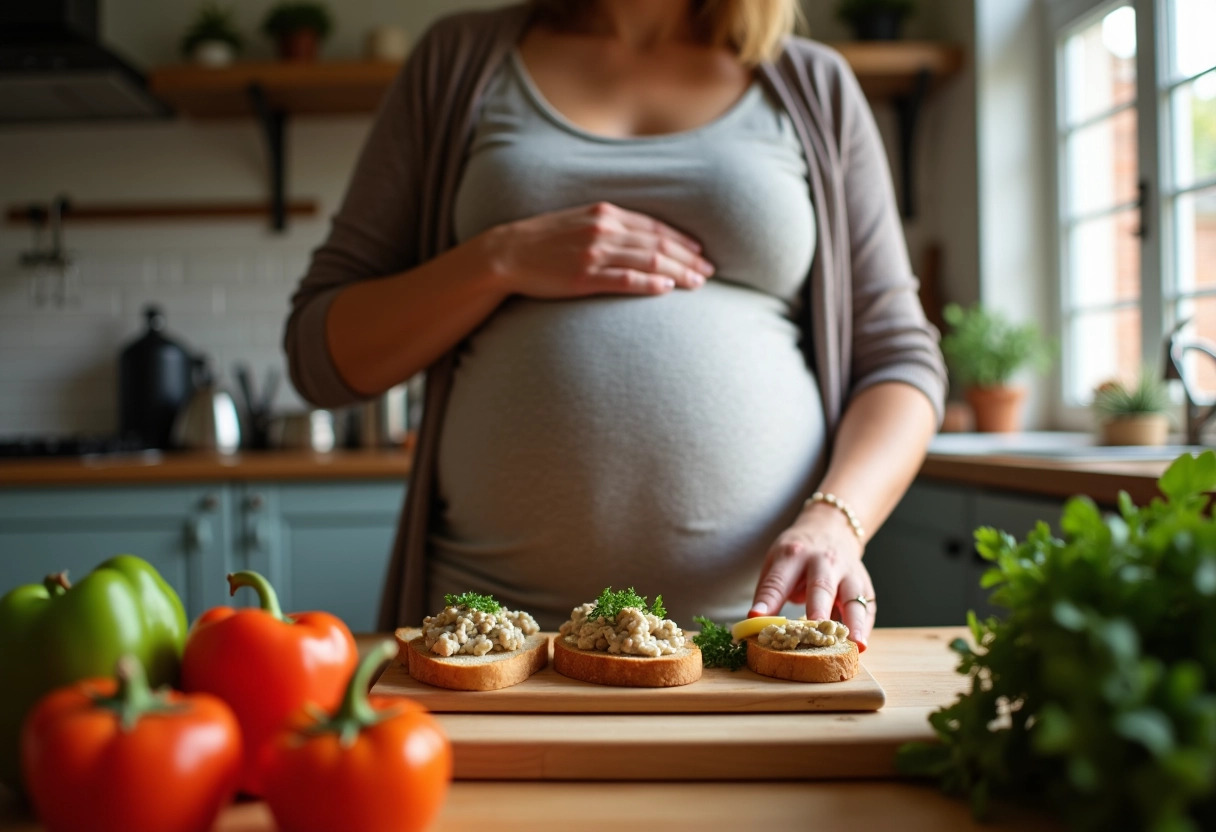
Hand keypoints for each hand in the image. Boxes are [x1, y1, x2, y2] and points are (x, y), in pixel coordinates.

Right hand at [478, 201, 713, 298]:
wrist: (508, 253)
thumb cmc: (544, 240)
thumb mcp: (580, 220)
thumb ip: (609, 224)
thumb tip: (640, 237)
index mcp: (605, 213)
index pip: (655, 227)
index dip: (683, 240)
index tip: (701, 253)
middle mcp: (604, 229)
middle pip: (659, 244)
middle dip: (689, 258)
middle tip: (711, 272)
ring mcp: (595, 253)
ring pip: (649, 261)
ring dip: (679, 272)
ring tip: (699, 283)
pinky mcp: (584, 277)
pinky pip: (625, 280)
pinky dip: (650, 284)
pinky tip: (668, 289)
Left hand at [749, 503, 875, 650]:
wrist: (831, 528)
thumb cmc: (797, 554)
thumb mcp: (776, 562)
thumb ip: (769, 591)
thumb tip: (755, 625)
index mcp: (793, 555)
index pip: (779, 580)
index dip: (768, 600)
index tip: (758, 618)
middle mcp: (823, 561)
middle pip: (821, 586)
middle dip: (818, 608)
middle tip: (814, 630)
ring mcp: (847, 571)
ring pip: (852, 596)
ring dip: (853, 621)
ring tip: (854, 644)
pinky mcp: (864, 584)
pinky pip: (867, 606)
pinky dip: (865, 625)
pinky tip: (861, 643)